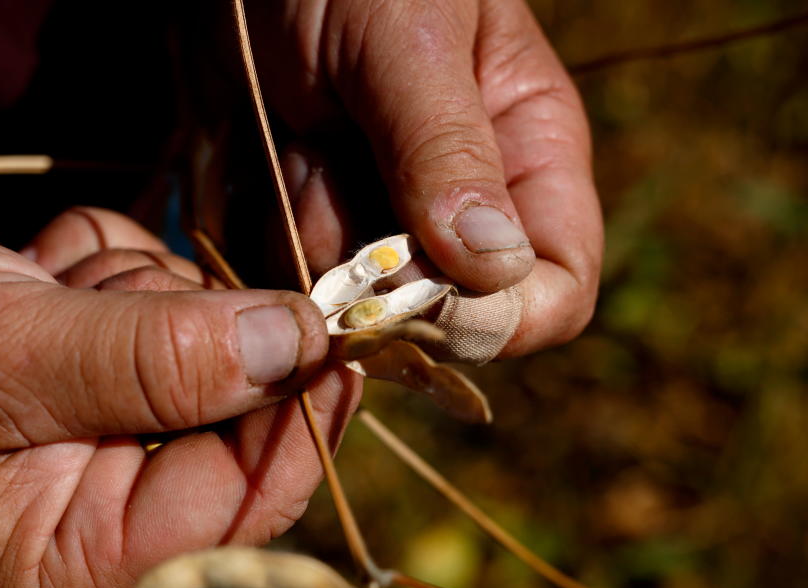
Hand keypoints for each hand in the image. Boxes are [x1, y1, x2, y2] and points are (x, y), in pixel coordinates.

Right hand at [0, 210, 359, 587]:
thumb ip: (156, 359)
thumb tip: (296, 345)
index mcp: (88, 553)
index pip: (248, 494)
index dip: (300, 408)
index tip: (331, 324)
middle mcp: (112, 503)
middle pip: (236, 406)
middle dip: (178, 324)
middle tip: (91, 296)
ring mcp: (111, 425)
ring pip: (201, 331)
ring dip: (129, 284)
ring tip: (38, 288)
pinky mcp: (102, 361)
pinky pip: (157, 290)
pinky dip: (106, 262)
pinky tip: (36, 272)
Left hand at [249, 0, 601, 357]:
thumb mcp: (406, 37)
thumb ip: (448, 147)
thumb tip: (495, 269)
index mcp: (524, 160)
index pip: (553, 294)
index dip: (493, 321)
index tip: (408, 288)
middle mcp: (456, 212)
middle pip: (438, 320)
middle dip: (371, 270)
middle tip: (326, 163)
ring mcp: (377, 225)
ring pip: (351, 307)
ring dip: (307, 235)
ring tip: (296, 139)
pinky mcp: (308, 226)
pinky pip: (287, 283)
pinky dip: (264, 235)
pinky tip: (264, 158)